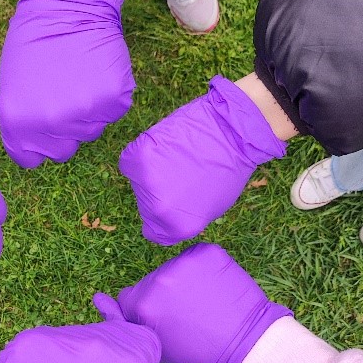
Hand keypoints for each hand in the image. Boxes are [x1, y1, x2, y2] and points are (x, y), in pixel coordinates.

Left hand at [0, 0, 142, 167]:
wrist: (70, 4)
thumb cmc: (36, 40)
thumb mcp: (12, 84)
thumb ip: (22, 120)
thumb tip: (35, 143)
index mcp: (18, 122)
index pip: (30, 158)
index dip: (37, 142)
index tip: (42, 124)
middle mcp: (50, 124)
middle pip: (62, 151)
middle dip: (63, 131)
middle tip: (63, 95)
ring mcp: (84, 114)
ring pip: (90, 132)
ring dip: (86, 112)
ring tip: (79, 77)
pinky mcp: (114, 102)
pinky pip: (112, 113)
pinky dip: (108, 98)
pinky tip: (97, 73)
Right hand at [94, 243, 290, 362]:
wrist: (248, 339)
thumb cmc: (200, 349)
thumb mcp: (158, 344)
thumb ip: (126, 322)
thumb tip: (98, 298)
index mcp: (145, 303)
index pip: (128, 297)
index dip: (144, 310)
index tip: (162, 319)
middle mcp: (160, 278)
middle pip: (149, 281)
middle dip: (160, 294)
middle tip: (183, 313)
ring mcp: (185, 262)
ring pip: (170, 268)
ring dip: (180, 281)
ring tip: (200, 301)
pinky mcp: (207, 251)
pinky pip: (194, 256)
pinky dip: (200, 269)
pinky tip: (211, 288)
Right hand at [119, 77, 285, 244]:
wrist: (232, 131)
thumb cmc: (228, 169)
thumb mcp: (211, 208)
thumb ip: (182, 217)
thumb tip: (164, 214)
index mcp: (178, 227)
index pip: (153, 230)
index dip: (164, 215)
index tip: (175, 199)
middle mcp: (160, 210)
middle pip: (145, 207)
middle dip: (159, 192)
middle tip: (181, 174)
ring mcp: (148, 183)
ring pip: (138, 182)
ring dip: (152, 172)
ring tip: (178, 159)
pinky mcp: (140, 157)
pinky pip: (130, 162)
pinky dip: (142, 155)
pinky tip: (163, 148)